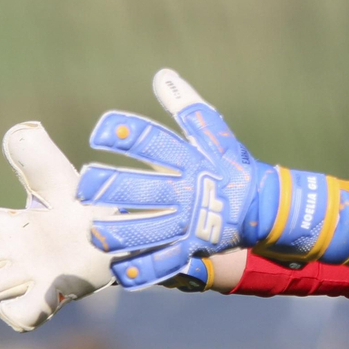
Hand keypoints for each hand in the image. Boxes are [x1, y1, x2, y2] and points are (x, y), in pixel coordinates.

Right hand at [0, 122, 145, 330]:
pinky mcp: (47, 301)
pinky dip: (20, 309)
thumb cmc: (81, 208)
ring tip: (15, 272)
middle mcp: (1, 255)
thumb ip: (37, 156)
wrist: (122, 237)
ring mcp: (20, 281)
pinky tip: (41, 289)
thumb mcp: (58, 179)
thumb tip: (17, 132)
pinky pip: (16, 317)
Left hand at [76, 70, 348, 289]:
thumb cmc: (231, 164)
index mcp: (190, 158)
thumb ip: (186, 106)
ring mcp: (189, 222)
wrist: (264, 206)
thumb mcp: (212, 132)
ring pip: (148, 229)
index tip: (100, 132)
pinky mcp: (192, 248)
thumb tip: (162, 75)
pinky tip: (121, 272)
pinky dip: (144, 270)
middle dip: (111, 187)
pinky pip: (166, 262)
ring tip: (94, 233)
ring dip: (119, 232)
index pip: (155, 142)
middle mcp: (187, 190)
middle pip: (143, 188)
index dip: (127, 134)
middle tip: (83, 186)